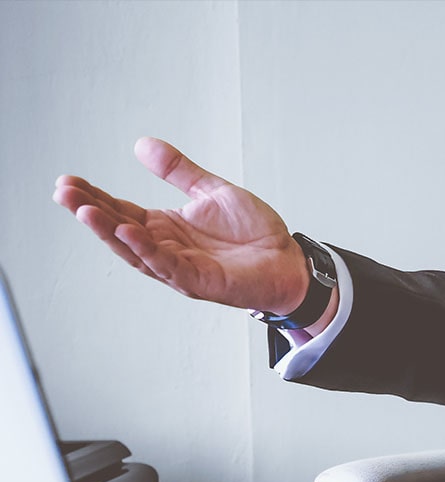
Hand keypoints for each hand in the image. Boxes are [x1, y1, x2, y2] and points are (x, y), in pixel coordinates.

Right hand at [53, 137, 308, 313]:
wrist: (289, 261)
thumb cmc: (255, 234)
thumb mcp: (212, 191)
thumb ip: (179, 171)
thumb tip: (143, 145)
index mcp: (166, 227)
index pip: (121, 210)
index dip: (94, 197)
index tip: (68, 181)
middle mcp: (167, 248)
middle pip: (119, 230)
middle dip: (90, 212)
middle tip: (64, 192)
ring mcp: (181, 267)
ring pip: (136, 251)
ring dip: (109, 232)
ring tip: (84, 211)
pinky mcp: (200, 281)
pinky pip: (168, 266)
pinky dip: (147, 250)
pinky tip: (129, 232)